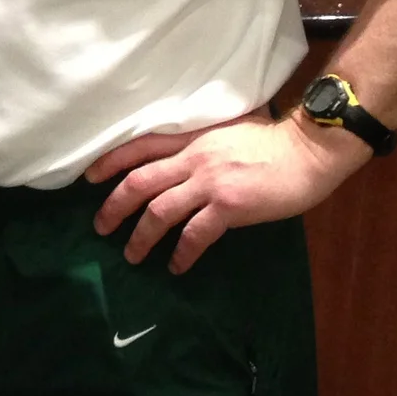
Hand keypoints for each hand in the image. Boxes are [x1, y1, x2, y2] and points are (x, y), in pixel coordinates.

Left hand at [86, 109, 367, 273]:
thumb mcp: (226, 129)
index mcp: (191, 137)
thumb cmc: (272, 140)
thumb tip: (181, 155)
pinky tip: (176, 266)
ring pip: (159, 212)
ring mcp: (209, 182)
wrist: (307, 151)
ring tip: (132, 255)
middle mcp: (193, 158)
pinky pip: (195, 234)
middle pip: (138, 182)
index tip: (89, 179)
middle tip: (100, 227)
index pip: (139, 147)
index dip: (110, 162)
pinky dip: (181, 253)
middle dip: (113, 206)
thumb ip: (200, 141)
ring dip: (140, 237)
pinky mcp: (228, 206)